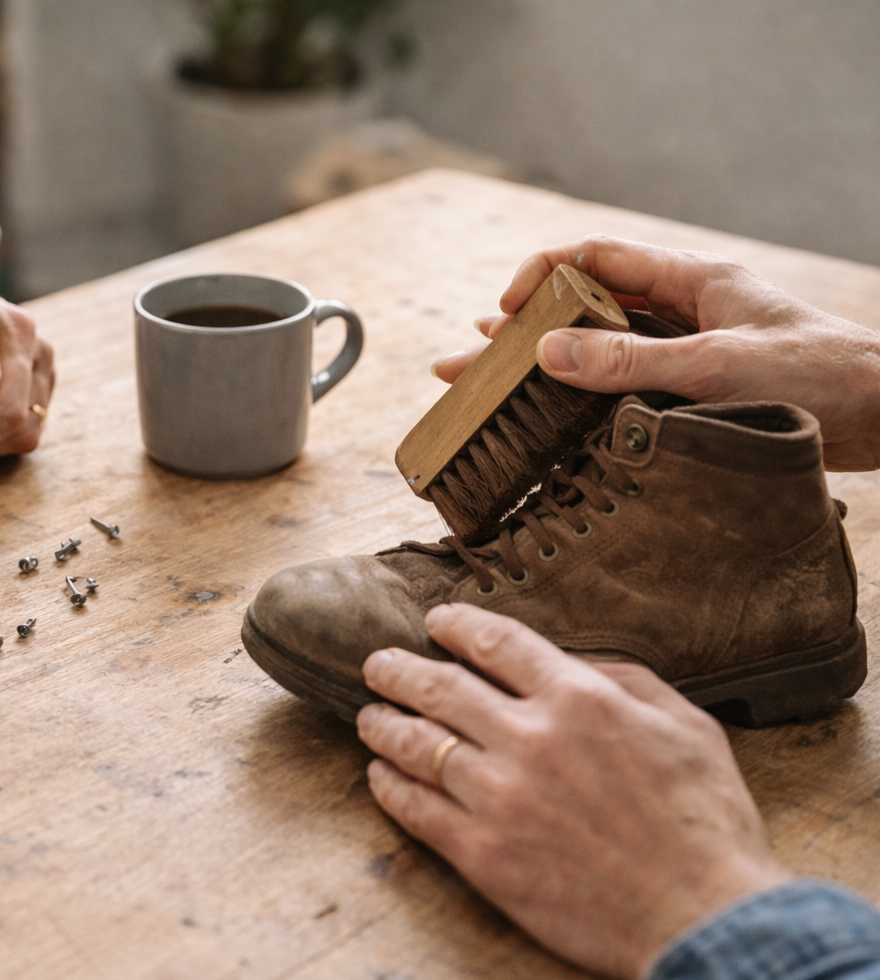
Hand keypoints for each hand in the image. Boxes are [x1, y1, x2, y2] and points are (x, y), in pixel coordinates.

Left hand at [357, 603, 789, 979]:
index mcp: (580, 699)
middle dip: (398, 669)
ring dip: (383, 724)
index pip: (496, 642)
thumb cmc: (706, 824)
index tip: (435, 622)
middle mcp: (530, 738)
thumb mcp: (687, 727)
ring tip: (370, 716)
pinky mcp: (481, 852)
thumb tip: (573, 662)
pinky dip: (388, 785)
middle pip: (439, 687)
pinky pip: (414, 807)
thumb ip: (625, 681)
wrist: (703, 919)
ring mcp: (498, 796)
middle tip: (378, 665)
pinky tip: (380, 774)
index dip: (456, 625)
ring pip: (415, 743)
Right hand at [431, 235, 879, 470]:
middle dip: (519, 335)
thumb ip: (628, 360)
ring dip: (541, 372)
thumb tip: (546, 353)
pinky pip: (624, 390)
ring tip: (481, 388)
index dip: (539, 277)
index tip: (501, 313)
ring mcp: (691, 353)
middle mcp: (685, 311)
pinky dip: (579, 401)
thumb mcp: (715, 364)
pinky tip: (547, 419)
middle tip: (461, 361)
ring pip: (598, 355)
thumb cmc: (821, 375)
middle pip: (584, 311)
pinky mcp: (698, 395)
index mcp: (692, 281)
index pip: (596, 257)